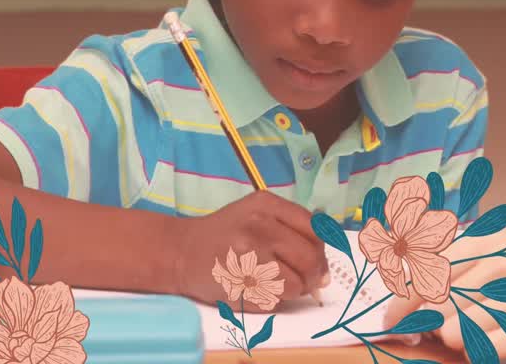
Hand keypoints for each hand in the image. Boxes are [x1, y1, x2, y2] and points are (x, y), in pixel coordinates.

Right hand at [172, 191, 329, 305]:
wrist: (180, 251)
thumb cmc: (225, 233)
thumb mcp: (257, 214)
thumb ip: (293, 231)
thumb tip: (324, 273)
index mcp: (267, 204)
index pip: (316, 229)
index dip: (322, 251)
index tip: (316, 262)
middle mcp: (258, 225)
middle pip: (310, 259)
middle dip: (313, 276)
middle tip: (304, 281)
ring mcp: (247, 255)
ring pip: (295, 284)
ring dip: (292, 291)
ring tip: (274, 283)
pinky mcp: (238, 283)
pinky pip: (274, 300)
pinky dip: (272, 300)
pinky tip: (255, 289)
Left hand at [381, 236, 505, 362]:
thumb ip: (464, 264)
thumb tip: (411, 295)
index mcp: (494, 242)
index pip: (428, 268)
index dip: (402, 296)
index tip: (390, 317)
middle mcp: (502, 266)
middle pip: (433, 303)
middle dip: (422, 322)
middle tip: (419, 331)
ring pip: (450, 331)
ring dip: (453, 338)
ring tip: (474, 331)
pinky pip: (476, 353)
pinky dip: (477, 353)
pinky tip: (492, 344)